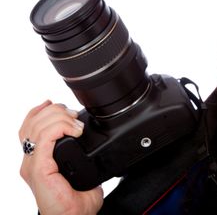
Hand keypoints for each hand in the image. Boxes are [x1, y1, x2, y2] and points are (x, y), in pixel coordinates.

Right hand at [19, 100, 103, 214]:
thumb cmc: (76, 203)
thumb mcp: (81, 170)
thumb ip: (83, 155)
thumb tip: (96, 144)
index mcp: (38, 159)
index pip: (30, 126)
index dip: (41, 110)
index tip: (58, 104)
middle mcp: (31, 160)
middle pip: (33, 121)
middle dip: (55, 110)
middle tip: (73, 115)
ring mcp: (33, 164)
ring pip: (38, 125)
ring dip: (60, 117)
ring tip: (76, 124)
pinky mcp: (38, 168)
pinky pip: (44, 137)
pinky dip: (59, 127)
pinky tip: (74, 131)